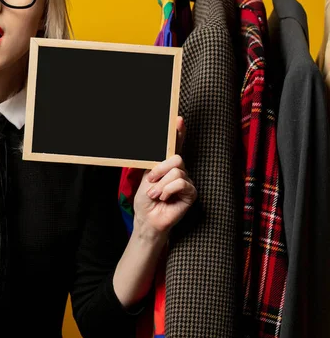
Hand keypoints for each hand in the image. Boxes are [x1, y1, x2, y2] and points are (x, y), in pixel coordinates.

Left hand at [132, 117, 196, 239]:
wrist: (147, 217)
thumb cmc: (146, 199)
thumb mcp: (147, 177)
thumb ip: (156, 164)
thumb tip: (162, 152)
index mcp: (166, 165)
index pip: (174, 146)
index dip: (178, 133)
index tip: (178, 119)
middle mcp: (178, 170)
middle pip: (176, 158)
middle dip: (160, 170)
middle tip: (152, 182)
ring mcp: (186, 181)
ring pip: (177, 172)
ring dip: (161, 185)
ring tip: (156, 195)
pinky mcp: (191, 193)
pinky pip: (182, 183)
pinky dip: (168, 190)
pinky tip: (165, 198)